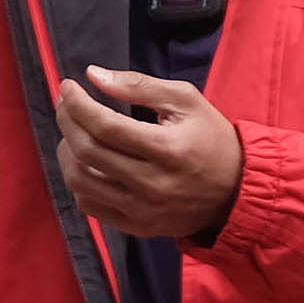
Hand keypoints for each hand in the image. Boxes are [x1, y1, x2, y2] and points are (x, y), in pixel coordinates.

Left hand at [55, 68, 244, 240]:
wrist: (237, 190)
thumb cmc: (211, 138)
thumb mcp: (186, 100)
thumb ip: (139, 85)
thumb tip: (94, 75)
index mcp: (167, 149)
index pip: (105, 126)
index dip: (77, 103)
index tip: (67, 86)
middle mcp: (152, 184)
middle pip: (86, 152)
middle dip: (66, 121)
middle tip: (66, 104)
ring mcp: (142, 210)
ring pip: (80, 182)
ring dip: (66, 152)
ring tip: (73, 132)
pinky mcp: (137, 226)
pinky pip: (90, 206)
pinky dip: (79, 181)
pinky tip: (87, 162)